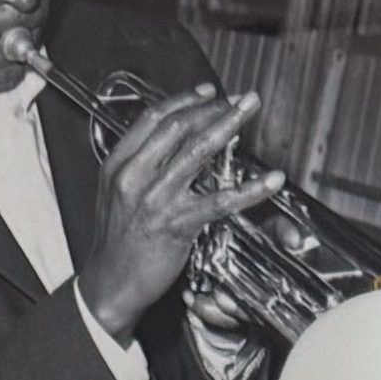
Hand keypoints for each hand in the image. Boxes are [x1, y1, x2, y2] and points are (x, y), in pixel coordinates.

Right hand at [74, 87, 279, 337]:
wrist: (110, 286)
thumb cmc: (118, 244)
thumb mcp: (117, 195)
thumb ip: (140, 168)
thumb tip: (172, 148)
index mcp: (119, 163)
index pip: (153, 118)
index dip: (185, 101)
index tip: (209, 94)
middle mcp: (135, 175)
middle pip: (177, 126)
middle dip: (212, 107)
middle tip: (239, 99)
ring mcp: (156, 199)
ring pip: (196, 152)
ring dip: (228, 126)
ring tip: (250, 111)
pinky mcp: (176, 225)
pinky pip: (219, 201)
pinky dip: (249, 190)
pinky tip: (270, 181)